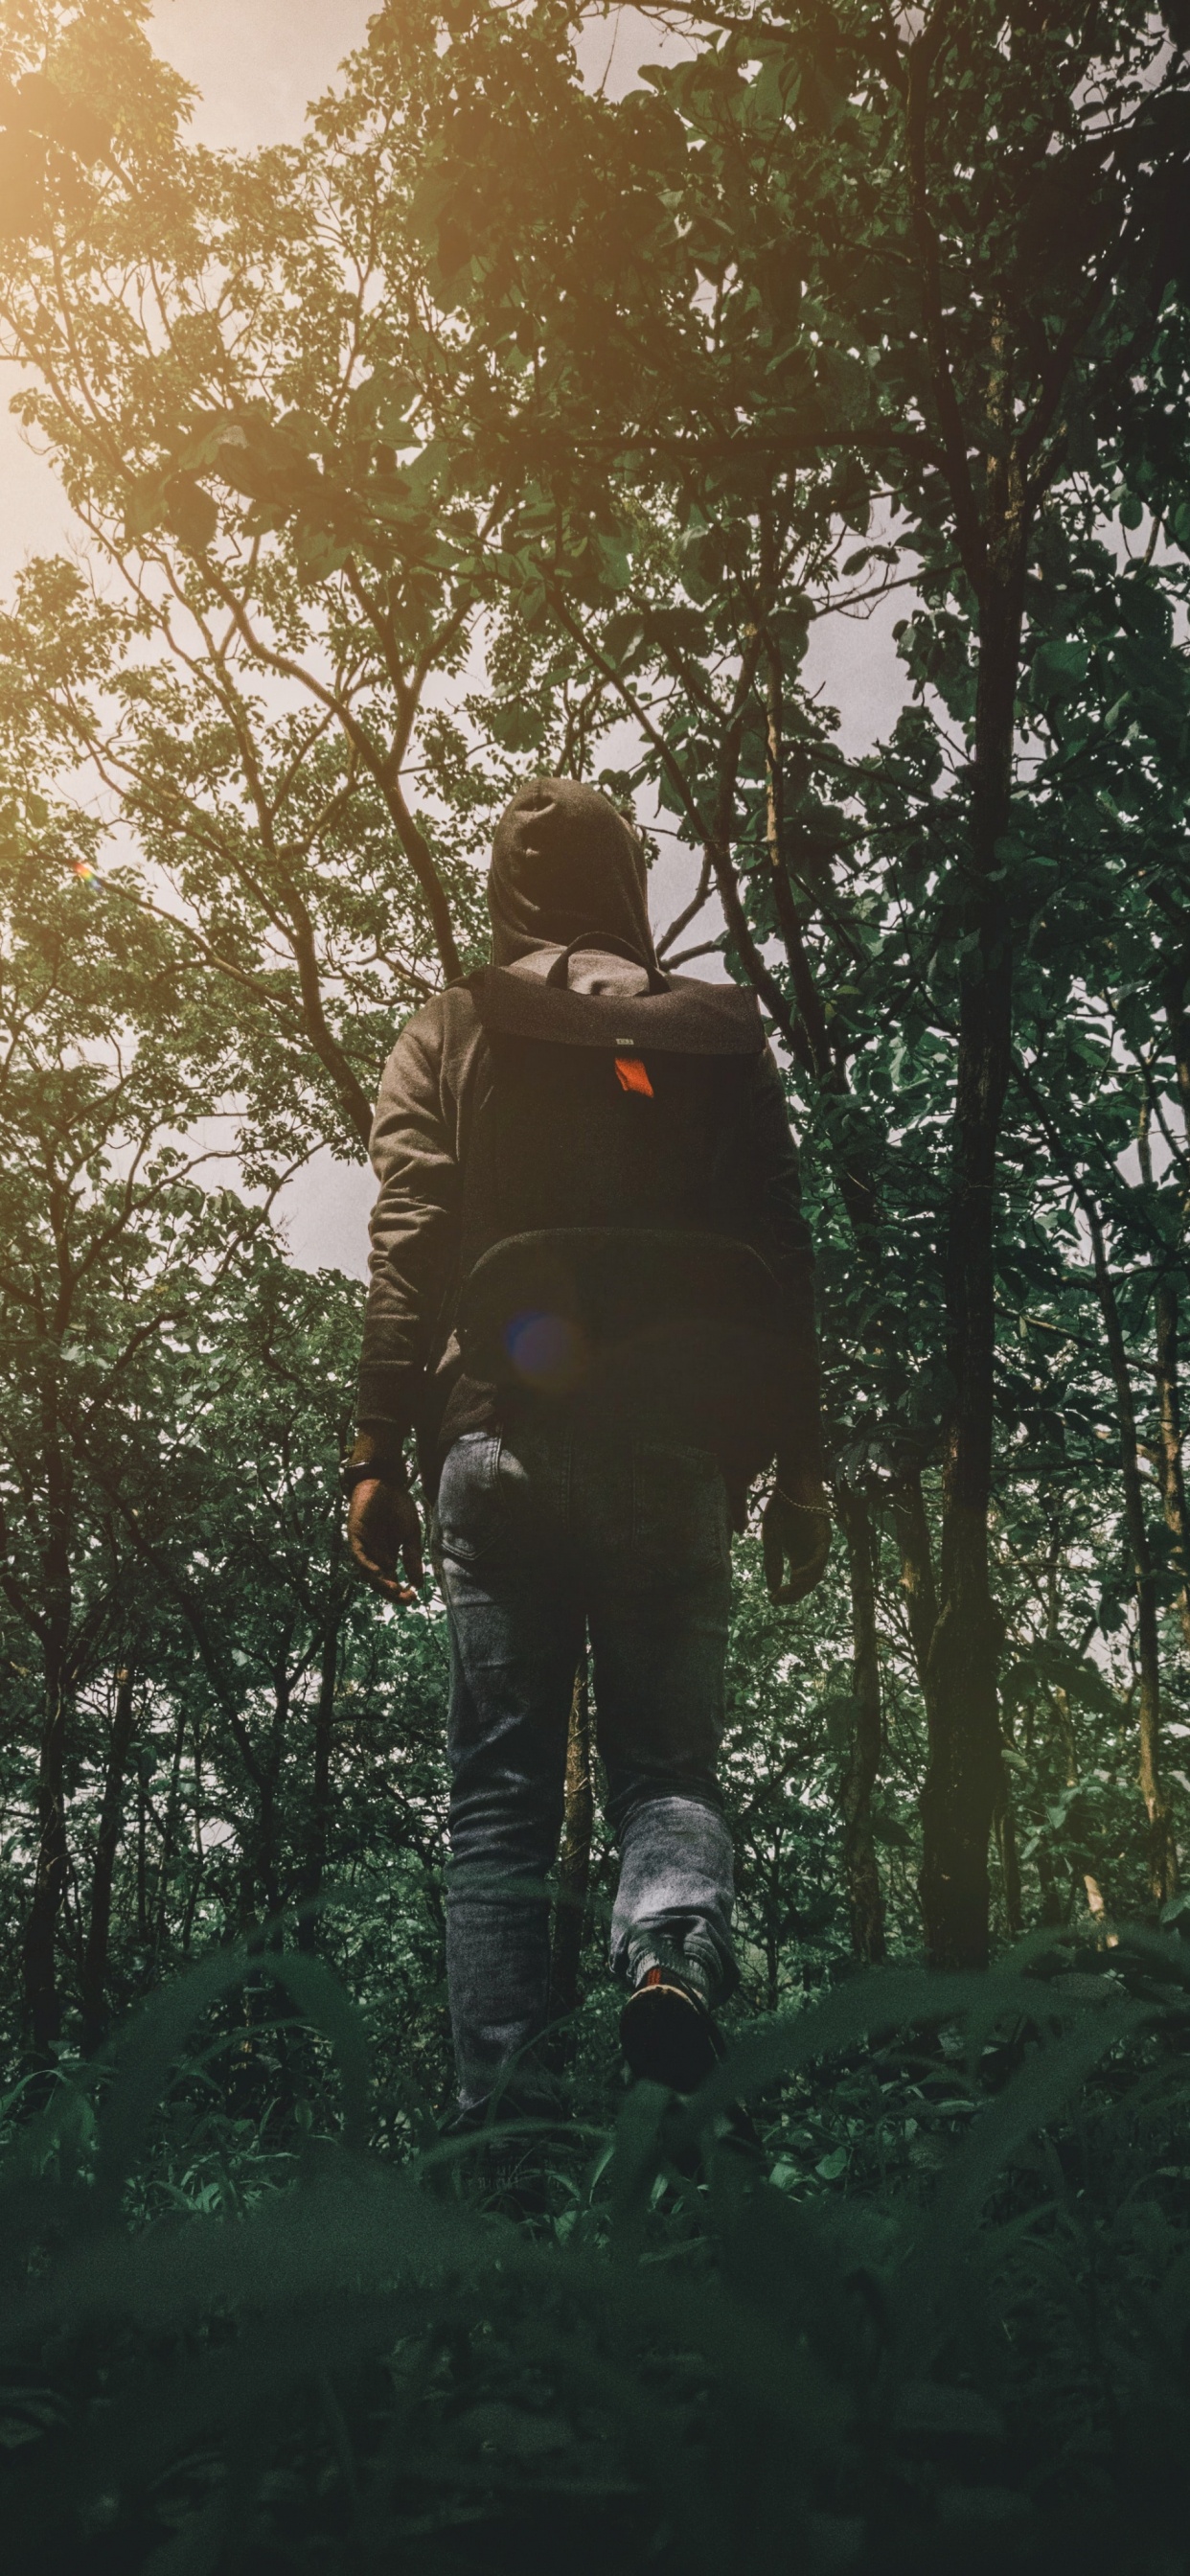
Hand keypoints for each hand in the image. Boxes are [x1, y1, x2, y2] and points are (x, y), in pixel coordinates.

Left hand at [347, 1478, 423, 1603]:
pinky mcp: (355, 1536)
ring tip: (394, 1589)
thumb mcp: (411, 1535)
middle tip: (404, 1597)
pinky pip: (358, 1556)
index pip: (392, 1581)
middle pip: (379, 1581)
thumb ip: (412, 1558)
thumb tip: (418, 1584)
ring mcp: (364, 1547)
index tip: (414, 1598)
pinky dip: (367, 1566)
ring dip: (379, 1583)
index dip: (400, 1592)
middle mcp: (374, 1556)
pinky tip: (379, 1573)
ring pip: (367, 1572)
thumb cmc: (398, 1507)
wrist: (386, 1482)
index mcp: (387, 1557)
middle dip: (391, 1592)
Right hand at [762, 1482, 830, 1603]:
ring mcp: (819, 1546)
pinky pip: (820, 1557)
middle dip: (794, 1594)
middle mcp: (811, 1554)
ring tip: (787, 1592)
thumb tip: (772, 1589)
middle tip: (779, 1600)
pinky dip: (810, 1568)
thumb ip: (772, 1562)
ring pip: (816, 1573)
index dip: (786, 1594)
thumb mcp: (770, 1537)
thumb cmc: (782, 1506)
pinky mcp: (825, 1536)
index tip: (773, 1601)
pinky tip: (797, 1576)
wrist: (792, 1481)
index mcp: (798, 1556)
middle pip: (807, 1583)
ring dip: (802, 1586)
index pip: (796, 1583)